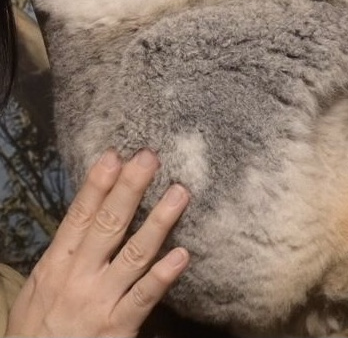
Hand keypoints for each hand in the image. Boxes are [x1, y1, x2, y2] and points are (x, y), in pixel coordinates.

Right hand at [7, 149, 189, 336]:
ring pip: (134, 254)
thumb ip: (67, 250)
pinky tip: (182, 255)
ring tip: (179, 193)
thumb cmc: (38, 330)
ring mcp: (100, 302)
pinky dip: (162, 276)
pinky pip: (144, 298)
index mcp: (58, 263)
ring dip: (158, 221)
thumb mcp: (41, 285)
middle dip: (130, 188)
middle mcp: (79, 277)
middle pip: (108, 224)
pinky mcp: (118, 328)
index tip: (114, 154)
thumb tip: (90, 209)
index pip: (80, 215)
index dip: (98, 184)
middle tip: (150, 157)